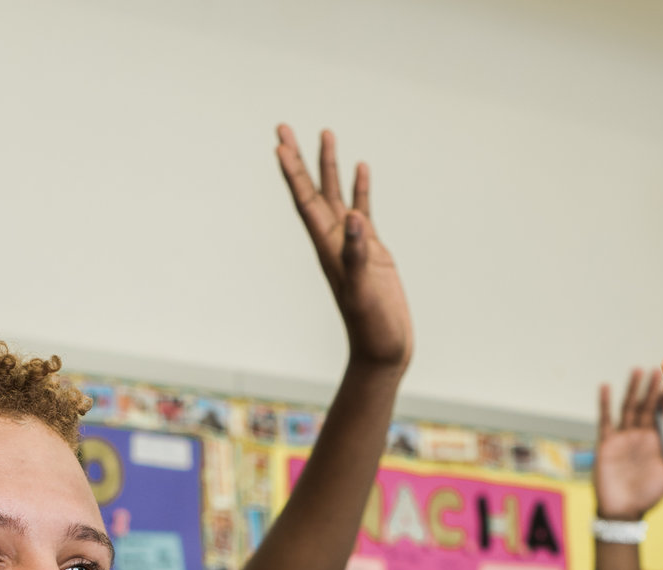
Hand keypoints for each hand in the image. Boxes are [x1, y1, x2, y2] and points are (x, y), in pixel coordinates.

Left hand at [275, 125, 411, 373]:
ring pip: (337, 196)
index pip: (304, 201)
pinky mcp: (372, 251)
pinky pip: (363, 211)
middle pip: (312, 191)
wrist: (383, 351)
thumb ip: (357, 255)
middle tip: (283, 126)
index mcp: (327, 248)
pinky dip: (361, 189)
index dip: (291, 173)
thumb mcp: (363, 291)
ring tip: (326, 133)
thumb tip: (354, 218)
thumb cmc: (371, 327)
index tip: (279, 144)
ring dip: (329, 166)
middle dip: (299, 159)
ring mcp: (352, 245)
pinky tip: (362, 169)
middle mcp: (334, 241)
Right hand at [593, 369, 662, 522]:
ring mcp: (623, 437)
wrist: (622, 512)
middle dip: (651, 388)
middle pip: (646, 405)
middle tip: (657, 369)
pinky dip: (604, 404)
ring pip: (628, 408)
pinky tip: (606, 387)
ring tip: (638, 372)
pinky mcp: (607, 444)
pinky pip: (605, 421)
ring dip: (633, 390)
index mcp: (654, 439)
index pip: (662, 412)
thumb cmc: (646, 496)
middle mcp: (639, 434)